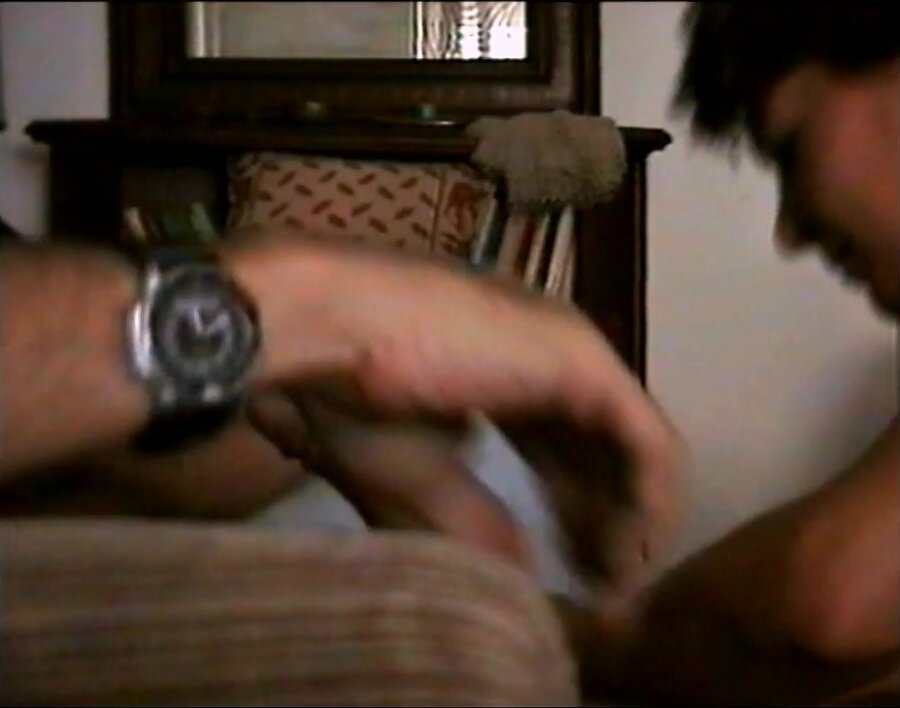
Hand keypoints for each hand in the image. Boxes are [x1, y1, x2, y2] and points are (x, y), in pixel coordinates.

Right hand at [234, 235, 684, 593]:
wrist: (325, 335)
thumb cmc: (351, 400)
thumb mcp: (416, 481)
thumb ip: (475, 524)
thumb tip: (526, 572)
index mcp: (510, 375)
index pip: (563, 452)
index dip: (574, 516)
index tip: (575, 578)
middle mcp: (551, 360)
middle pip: (603, 453)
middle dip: (605, 525)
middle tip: (601, 590)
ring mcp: (574, 354)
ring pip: (639, 449)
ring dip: (634, 522)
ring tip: (614, 583)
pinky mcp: (584, 363)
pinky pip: (648, 444)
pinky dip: (648, 505)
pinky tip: (626, 555)